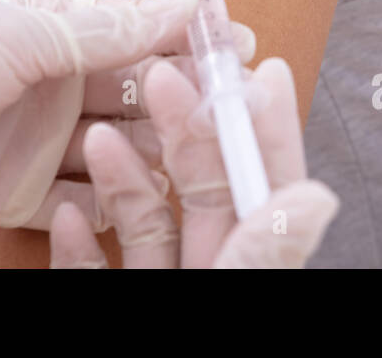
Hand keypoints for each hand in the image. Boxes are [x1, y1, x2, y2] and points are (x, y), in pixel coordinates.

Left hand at [0, 0, 253, 257]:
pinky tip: (141, 190)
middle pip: (135, 94)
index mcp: (50, 32)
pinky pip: (83, 199)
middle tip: (228, 103)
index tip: (235, 39)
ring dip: (154, 147)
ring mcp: (37, 141)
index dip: (185, 39)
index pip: (135, 34)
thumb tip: (180, 4)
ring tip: (194, 146)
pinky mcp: (18, 195)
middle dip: (181, 96)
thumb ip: (107, 27)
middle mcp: (50, 86)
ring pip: (119, 148)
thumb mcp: (24, 31)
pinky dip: (113, 197)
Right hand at [48, 57, 338, 267]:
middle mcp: (208, 275)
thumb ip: (263, 251)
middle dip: (183, 128)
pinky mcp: (110, 311)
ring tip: (97, 135)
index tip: (264, 69)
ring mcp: (159, 290)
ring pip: (146, 223)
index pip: (267, 188)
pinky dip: (76, 241)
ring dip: (119, 174)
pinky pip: (92, 270)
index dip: (266, 129)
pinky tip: (66, 211)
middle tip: (161, 75)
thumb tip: (315, 198)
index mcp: (243, 268)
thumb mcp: (230, 292)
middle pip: (203, 190)